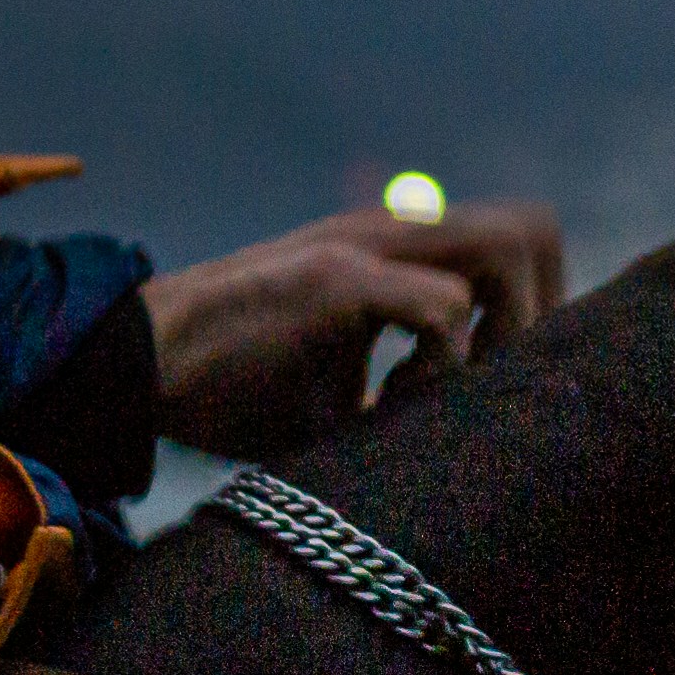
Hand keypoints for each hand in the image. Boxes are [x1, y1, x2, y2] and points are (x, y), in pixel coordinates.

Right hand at [142, 197, 566, 460]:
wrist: (135, 367)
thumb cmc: (231, 389)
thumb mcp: (338, 390)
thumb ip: (405, 391)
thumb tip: (475, 446)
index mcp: (394, 253)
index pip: (518, 244)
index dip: (534, 312)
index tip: (504, 386)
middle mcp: (389, 233)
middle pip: (531, 229)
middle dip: (539, 315)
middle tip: (492, 389)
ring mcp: (364, 247)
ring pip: (506, 247)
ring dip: (502, 330)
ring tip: (449, 390)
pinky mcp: (333, 280)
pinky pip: (442, 308)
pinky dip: (442, 367)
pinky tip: (391, 405)